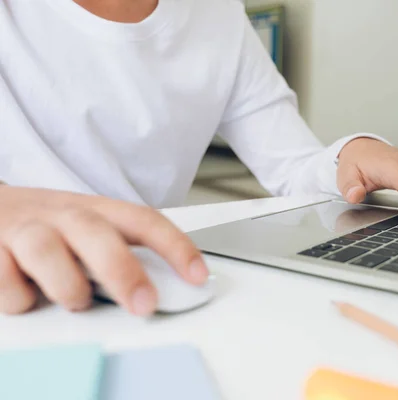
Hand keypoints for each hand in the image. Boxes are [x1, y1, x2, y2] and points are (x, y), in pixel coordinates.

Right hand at [0, 186, 206, 314]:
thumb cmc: (50, 224)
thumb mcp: (90, 229)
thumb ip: (119, 251)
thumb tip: (159, 289)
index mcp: (96, 210)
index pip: (144, 221)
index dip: (175, 246)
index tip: (198, 276)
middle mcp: (62, 215)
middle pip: (97, 234)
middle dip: (123, 272)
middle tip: (143, 305)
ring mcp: (25, 230)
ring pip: (46, 250)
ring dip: (67, 285)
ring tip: (75, 299)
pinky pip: (6, 279)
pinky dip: (19, 296)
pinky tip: (27, 293)